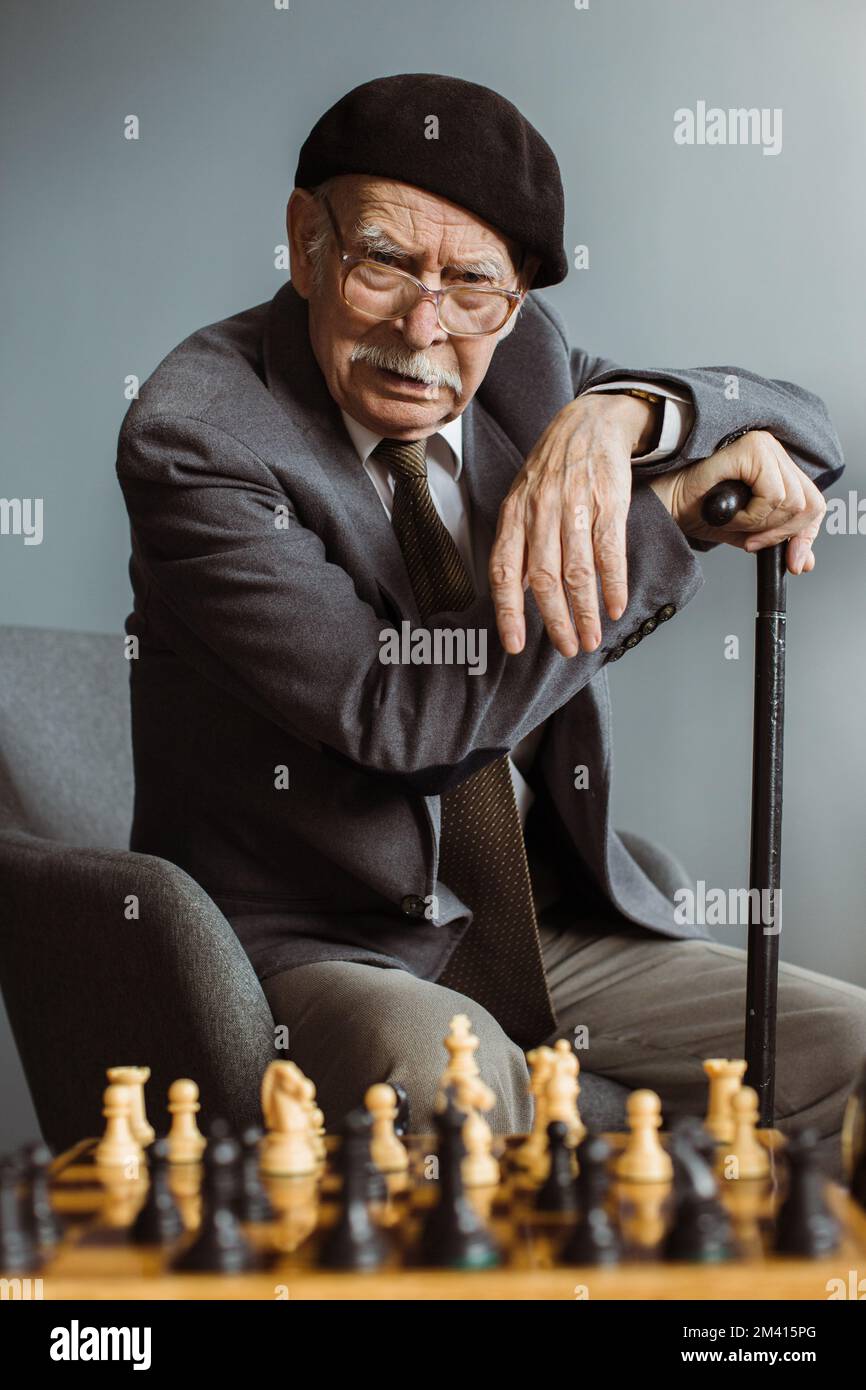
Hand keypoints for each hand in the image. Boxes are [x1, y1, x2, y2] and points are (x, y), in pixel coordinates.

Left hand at [489, 392, 657, 656]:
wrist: (588, 421)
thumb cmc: (552, 470)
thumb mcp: (523, 502)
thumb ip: (521, 546)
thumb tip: (519, 593)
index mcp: (513, 516)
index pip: (504, 571)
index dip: (508, 611)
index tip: (515, 644)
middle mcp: (540, 512)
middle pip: (544, 578)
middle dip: (556, 621)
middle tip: (567, 648)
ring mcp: (574, 506)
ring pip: (577, 570)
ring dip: (586, 611)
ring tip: (591, 638)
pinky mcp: (607, 501)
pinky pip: (609, 550)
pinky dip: (613, 584)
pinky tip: (615, 607)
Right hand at [649, 430, 825, 574]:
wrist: (667, 506)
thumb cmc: (698, 511)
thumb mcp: (748, 532)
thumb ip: (778, 540)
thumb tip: (806, 562)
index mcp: (778, 465)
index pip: (814, 501)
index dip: (806, 535)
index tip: (793, 563)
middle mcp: (774, 450)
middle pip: (808, 503)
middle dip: (780, 534)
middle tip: (750, 542)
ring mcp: (764, 446)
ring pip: (791, 501)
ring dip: (760, 524)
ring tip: (734, 521)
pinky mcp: (751, 448)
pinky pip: (772, 494)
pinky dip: (752, 515)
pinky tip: (730, 512)